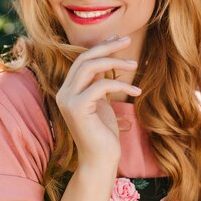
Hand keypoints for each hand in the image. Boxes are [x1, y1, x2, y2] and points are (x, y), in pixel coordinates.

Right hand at [56, 36, 140, 168]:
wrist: (101, 160)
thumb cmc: (104, 133)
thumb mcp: (102, 102)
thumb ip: (99, 82)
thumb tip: (108, 59)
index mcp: (68, 90)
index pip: (82, 60)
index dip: (100, 47)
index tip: (118, 39)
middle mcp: (64, 92)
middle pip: (84, 58)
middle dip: (107, 47)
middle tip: (128, 40)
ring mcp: (68, 100)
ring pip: (89, 67)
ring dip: (114, 61)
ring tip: (135, 64)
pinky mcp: (77, 108)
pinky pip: (100, 86)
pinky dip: (121, 85)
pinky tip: (136, 91)